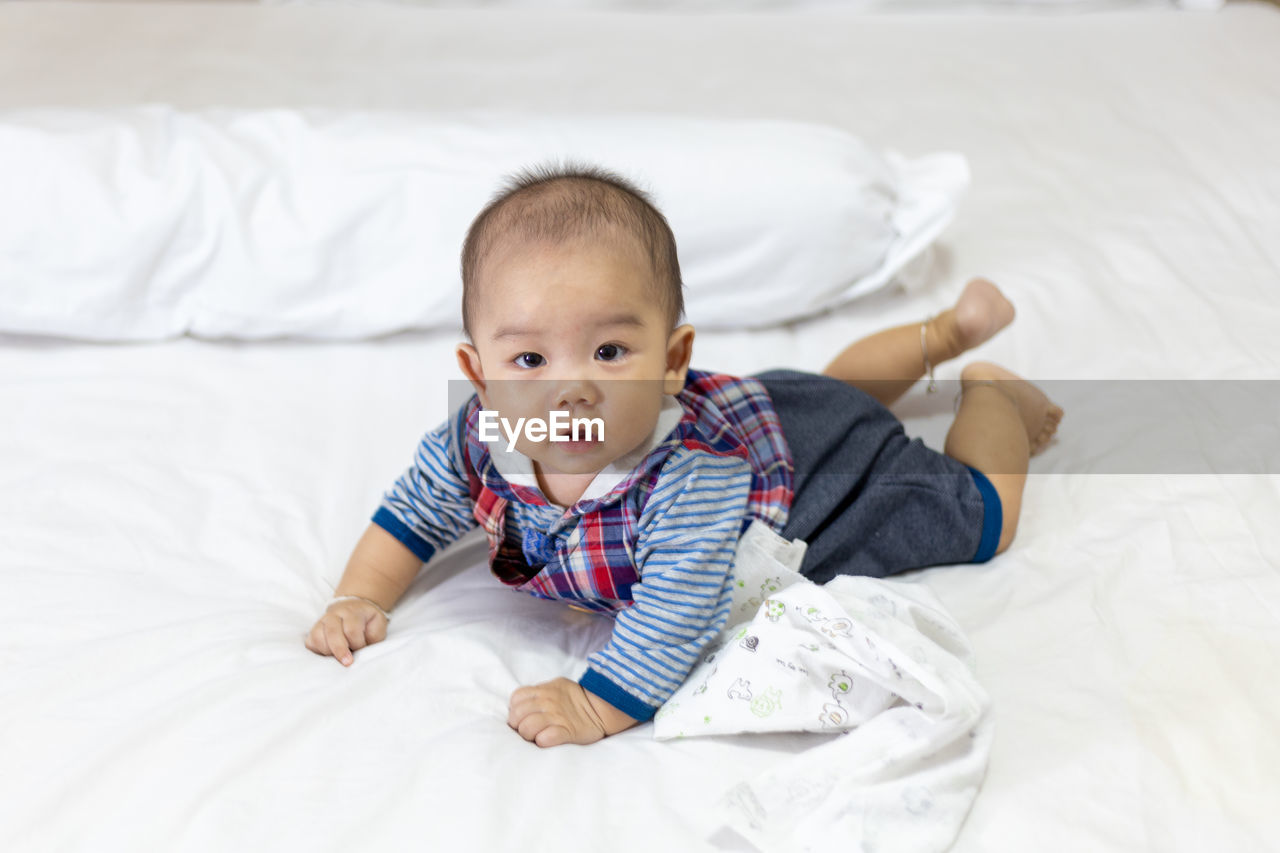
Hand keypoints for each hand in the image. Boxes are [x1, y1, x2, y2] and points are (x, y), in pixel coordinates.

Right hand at [304, 598, 387, 665]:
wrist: (354, 608)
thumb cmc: (367, 621)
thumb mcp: (378, 624)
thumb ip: (374, 635)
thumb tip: (363, 649)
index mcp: (352, 612)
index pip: (352, 630)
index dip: (358, 644)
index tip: (362, 650)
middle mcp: (334, 615)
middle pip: (333, 632)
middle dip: (340, 650)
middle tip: (347, 663)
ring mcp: (322, 621)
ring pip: (318, 637)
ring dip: (328, 651)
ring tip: (338, 657)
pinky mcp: (314, 630)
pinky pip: (310, 642)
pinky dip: (318, 651)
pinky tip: (328, 655)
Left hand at [508, 677, 639, 747]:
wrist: (601, 707)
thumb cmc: (576, 698)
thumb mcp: (556, 686)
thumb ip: (539, 692)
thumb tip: (521, 703)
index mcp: (543, 690)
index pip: (516, 698)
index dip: (514, 709)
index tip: (521, 717)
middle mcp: (547, 703)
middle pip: (518, 715)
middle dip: (518, 725)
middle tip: (526, 730)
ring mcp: (556, 717)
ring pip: (527, 728)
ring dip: (528, 735)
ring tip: (535, 737)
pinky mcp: (567, 732)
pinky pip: (545, 739)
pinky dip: (541, 741)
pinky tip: (545, 740)